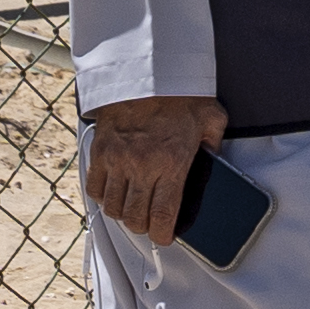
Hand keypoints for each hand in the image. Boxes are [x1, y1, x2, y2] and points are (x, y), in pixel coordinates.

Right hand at [84, 93, 224, 235]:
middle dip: (143, 227)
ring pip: (112, 208)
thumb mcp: (211, 117)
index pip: (162, 216)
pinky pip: (94, 188)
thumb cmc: (178, 94)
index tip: (165, 237)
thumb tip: (215, 159)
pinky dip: (102, 196)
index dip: (162, 235)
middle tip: (150, 222)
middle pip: (135, 218)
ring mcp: (118, 160)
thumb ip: (214, 142)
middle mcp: (142, 166)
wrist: (145, 71)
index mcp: (171, 163)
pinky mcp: (100, 152)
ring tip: (132, 208)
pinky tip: (114, 191)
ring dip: (122, 213)